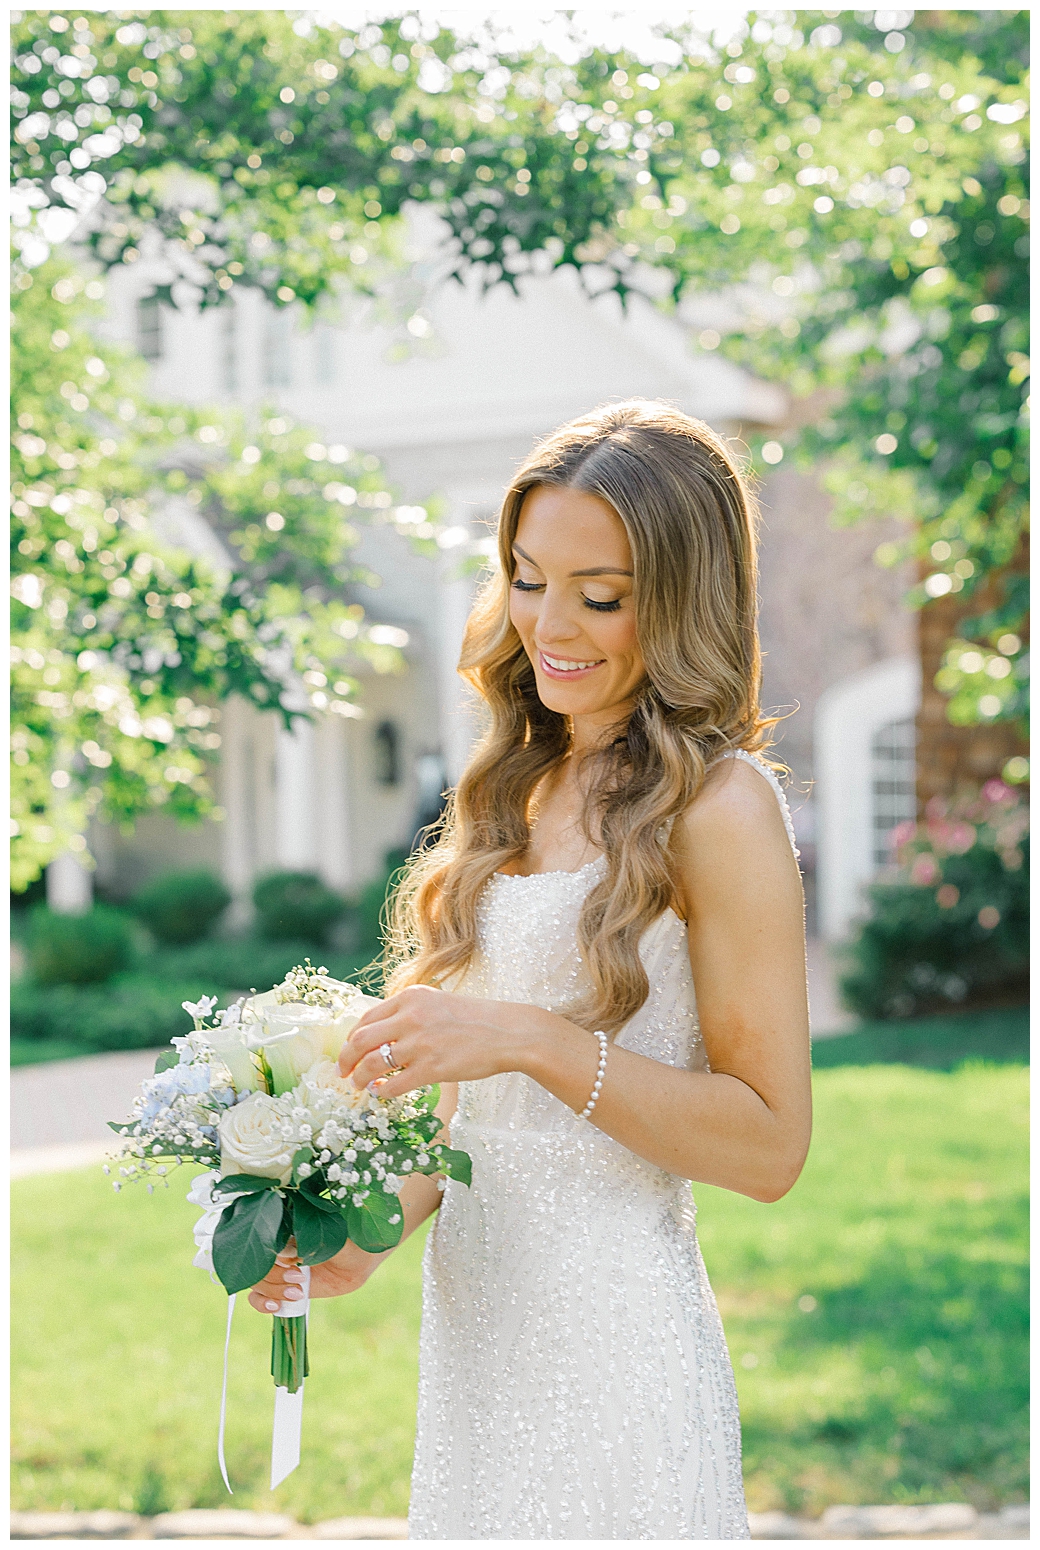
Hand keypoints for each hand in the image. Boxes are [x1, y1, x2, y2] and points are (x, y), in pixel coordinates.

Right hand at [247, 1237, 375, 1311]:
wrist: (357, 1262)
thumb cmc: (349, 1243)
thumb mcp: (335, 1241)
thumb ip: (313, 1245)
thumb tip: (285, 1251)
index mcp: (286, 1229)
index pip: (262, 1241)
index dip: (273, 1257)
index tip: (294, 1263)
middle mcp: (278, 1248)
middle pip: (257, 1264)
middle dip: (274, 1277)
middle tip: (300, 1279)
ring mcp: (278, 1268)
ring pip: (257, 1281)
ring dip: (272, 1291)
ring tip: (298, 1292)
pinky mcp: (282, 1286)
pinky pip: (260, 1297)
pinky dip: (262, 1303)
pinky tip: (276, 1306)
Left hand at [338, 984, 555, 1099]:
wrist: (508, 1032)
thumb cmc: (475, 1019)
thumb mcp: (437, 1003)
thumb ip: (409, 1013)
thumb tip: (380, 1037)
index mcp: (411, 997)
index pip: (366, 1019)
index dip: (351, 1039)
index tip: (348, 1053)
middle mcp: (411, 1017)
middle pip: (360, 1040)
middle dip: (346, 1060)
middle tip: (343, 1074)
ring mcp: (420, 1043)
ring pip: (372, 1064)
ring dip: (360, 1079)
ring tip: (360, 1086)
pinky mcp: (432, 1068)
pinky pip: (395, 1085)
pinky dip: (383, 1092)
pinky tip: (383, 1093)